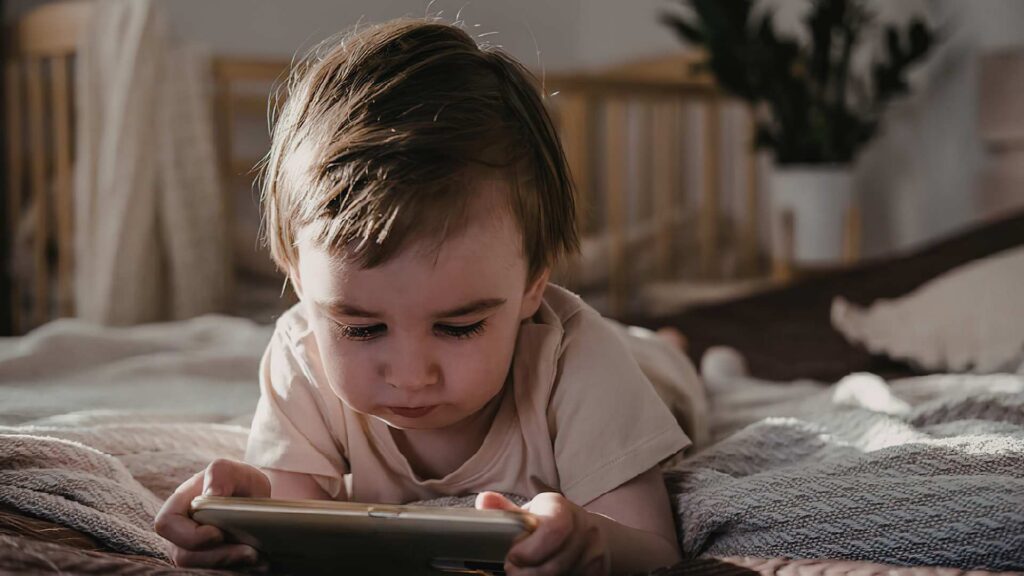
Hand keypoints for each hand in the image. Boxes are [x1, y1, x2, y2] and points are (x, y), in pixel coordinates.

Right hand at [154, 458, 270, 567]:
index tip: (218, 533)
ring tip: (258, 556)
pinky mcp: (210, 562)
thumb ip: (220, 475)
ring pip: (201, 567)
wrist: (252, 497)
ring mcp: (192, 551)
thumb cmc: (236, 481)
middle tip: (250, 551)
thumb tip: (211, 494)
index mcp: (177, 507)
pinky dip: (240, 568)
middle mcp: (179, 533)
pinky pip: (218, 572)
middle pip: (184, 555)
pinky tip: (261, 561)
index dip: (189, 535)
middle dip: (218, 556)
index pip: (166, 525)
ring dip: (230, 564)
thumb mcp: (232, 470)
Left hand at [476, 491, 608, 575]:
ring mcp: (592, 553)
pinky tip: (540, 574)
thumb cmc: (554, 523)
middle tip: (512, 571)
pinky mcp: (597, 571)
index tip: (512, 557)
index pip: (553, 529)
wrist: (594, 536)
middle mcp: (581, 528)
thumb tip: (483, 500)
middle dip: (529, 573)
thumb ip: (507, 511)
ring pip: (562, 575)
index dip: (530, 549)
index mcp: (560, 509)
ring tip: (524, 574)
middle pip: (555, 563)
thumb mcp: (533, 513)